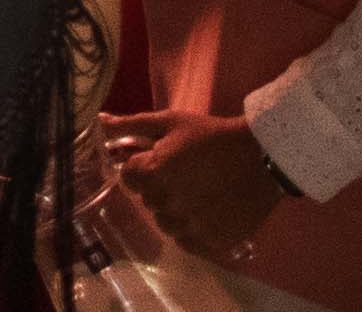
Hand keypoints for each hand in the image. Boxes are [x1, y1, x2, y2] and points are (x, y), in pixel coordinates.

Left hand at [102, 108, 289, 266]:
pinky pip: (186, 242)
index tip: (161, 159)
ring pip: (165, 223)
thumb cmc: (212, 135)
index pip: (128, 177)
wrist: (262, 157)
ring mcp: (190, 226)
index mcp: (154, 173)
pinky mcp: (211, 242)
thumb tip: (100, 120)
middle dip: (159, 186)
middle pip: (147, 200)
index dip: (141, 166)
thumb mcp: (171, 122)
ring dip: (174, 210)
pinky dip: (191, 230)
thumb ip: (132, 124)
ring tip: (197, 192)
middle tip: (184, 173)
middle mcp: (168, 203)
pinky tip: (205, 211)